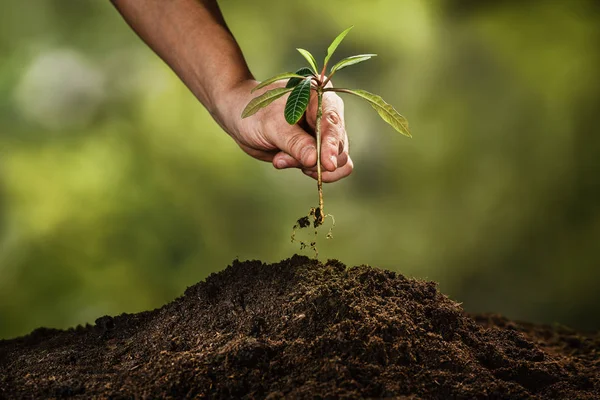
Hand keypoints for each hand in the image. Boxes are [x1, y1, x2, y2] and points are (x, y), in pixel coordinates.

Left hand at [216, 79, 352, 182]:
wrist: (240, 116)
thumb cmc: (254, 113)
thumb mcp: (272, 126)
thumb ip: (295, 143)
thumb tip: (315, 160)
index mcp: (320, 97)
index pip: (333, 123)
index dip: (332, 145)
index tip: (327, 164)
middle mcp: (327, 114)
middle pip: (339, 146)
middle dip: (315, 159)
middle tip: (283, 159)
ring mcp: (324, 134)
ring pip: (335, 160)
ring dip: (309, 167)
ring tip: (280, 159)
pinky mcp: (317, 150)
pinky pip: (326, 168)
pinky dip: (310, 171)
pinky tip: (285, 161)